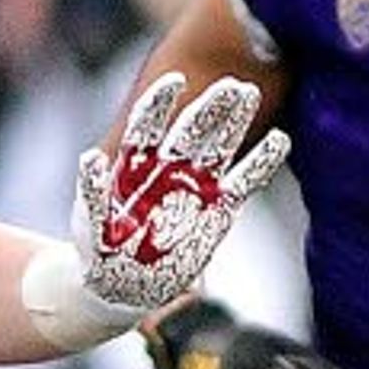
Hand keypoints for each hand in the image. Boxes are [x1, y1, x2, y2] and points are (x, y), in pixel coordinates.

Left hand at [72, 71, 290, 325]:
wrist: (120, 286)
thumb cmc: (99, 250)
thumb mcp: (89, 223)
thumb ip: (92, 192)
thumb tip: (91, 158)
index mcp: (135, 167)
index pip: (148, 126)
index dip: (161, 103)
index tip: (175, 81)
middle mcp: (167, 171)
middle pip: (191, 130)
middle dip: (211, 106)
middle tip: (233, 84)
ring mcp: (193, 189)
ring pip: (218, 149)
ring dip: (234, 122)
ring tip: (250, 94)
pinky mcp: (217, 212)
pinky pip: (244, 184)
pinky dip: (260, 163)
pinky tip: (279, 141)